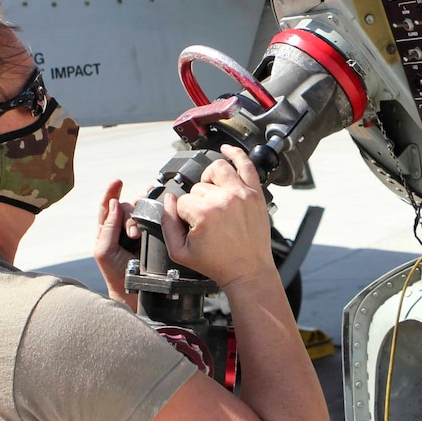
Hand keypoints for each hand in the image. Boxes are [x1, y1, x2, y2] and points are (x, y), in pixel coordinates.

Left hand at [94, 179, 143, 310]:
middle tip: (132, 234)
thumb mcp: (104, 251)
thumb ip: (107, 227)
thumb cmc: (115, 273)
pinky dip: (156, 208)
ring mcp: (138, 231)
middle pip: (126, 207)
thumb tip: (115, 203)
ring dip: (141, 214)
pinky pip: (154, 217)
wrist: (135, 290)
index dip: (111, 192)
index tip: (117, 182)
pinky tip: (159, 203)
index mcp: (107, 230)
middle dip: (129, 216)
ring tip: (139, 233)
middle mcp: (122, 228)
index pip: (107, 207)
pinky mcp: (152, 235)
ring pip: (140, 210)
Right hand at [161, 145, 273, 287]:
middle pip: (198, 187)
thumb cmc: (217, 263)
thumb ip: (166, 224)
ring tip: (211, 193)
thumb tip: (168, 200)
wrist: (248, 271)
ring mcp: (242, 194)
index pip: (182, 201)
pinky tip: (227, 149)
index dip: (183, 215)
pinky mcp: (255, 194)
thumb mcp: (180, 252)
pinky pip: (246, 164)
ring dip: (210, 179)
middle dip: (197, 202)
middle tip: (205, 220)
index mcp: (204, 213)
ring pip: (217, 169)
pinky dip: (236, 153)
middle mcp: (224, 199)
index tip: (192, 227)